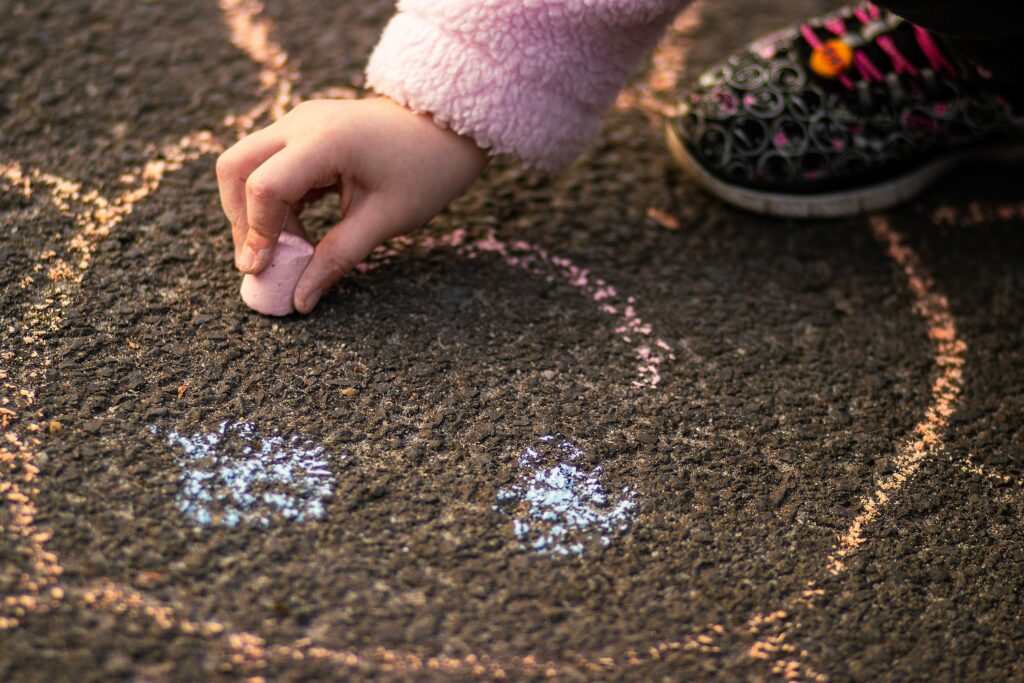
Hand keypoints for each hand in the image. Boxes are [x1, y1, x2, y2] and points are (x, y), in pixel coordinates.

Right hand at [216, 97, 488, 312]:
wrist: (448, 127)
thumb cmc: (426, 171)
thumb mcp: (385, 220)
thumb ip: (337, 258)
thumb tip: (299, 300)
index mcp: (325, 140)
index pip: (264, 187)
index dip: (257, 233)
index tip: (262, 271)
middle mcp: (301, 123)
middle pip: (235, 168)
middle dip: (239, 219)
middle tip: (260, 263)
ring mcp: (299, 123)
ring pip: (245, 166)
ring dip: (255, 213)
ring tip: (288, 253)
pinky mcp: (304, 133)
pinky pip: (269, 167)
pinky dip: (273, 203)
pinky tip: (298, 234)